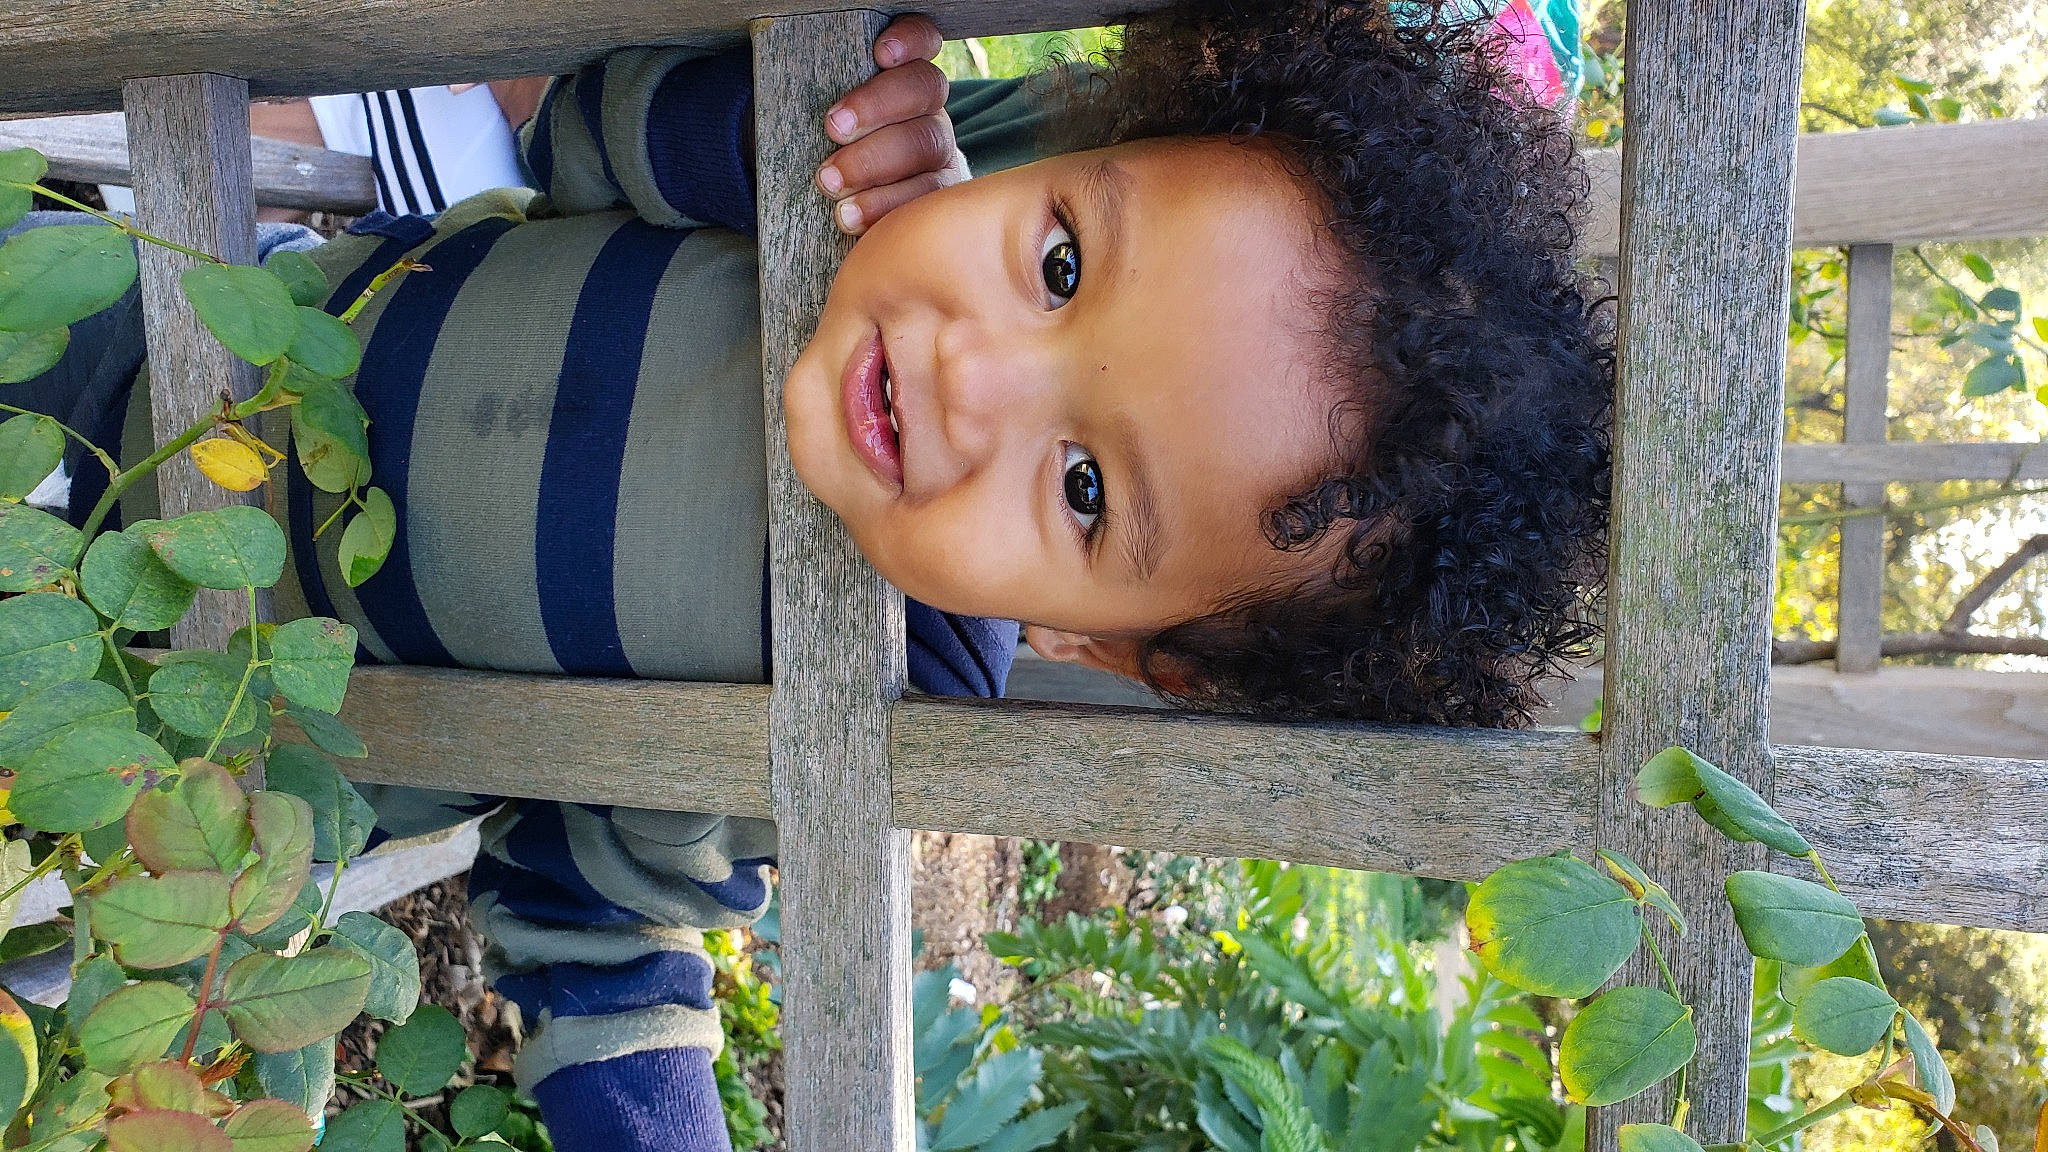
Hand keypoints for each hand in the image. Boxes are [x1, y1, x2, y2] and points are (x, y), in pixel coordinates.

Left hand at [816, 15, 969, 235]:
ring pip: (927, 145)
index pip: (921, 39)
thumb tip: (795, 94)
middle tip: (833, 129)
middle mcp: (929, 109)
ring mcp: (941, 152)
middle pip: (923, 89)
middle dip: (876, 107)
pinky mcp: (941, 195)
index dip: (909, 40)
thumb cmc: (825, 151)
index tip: (879, 54)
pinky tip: (852, 218)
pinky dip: (886, 208)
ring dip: (875, 164)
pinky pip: (926, 199)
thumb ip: (820, 96)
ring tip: (831, 185)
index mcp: (902, 76)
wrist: (846, 205)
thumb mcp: (820, 116)